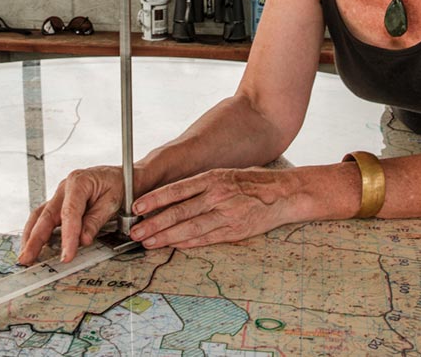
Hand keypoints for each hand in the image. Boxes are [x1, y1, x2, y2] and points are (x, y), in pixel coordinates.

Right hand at [18, 165, 123, 264]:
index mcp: (78, 182)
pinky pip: (44, 218)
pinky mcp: (59, 204)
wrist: (123, 176)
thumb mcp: (113, 201)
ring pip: (39, 216)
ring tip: (26, 256)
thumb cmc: (119, 184)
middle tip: (27, 258)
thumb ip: (95, 220)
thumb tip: (82, 240)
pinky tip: (34, 246)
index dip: (67, 237)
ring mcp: (59, 196)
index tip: (66, 256)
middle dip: (35, 239)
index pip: (69, 213)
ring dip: (31, 237)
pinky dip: (37, 233)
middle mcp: (64, 188)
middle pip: (45, 215)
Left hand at [128, 167, 299, 249]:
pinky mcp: (235, 231)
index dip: (155, 199)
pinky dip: (189, 243)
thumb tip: (173, 196)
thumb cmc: (253, 182)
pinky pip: (207, 239)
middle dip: (154, 223)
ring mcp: (226, 215)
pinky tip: (174, 246)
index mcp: (213, 178)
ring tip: (149, 242)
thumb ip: (201, 185)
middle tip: (136, 231)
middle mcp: (217, 196)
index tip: (137, 206)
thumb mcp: (225, 174)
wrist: (284, 193)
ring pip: (190, 228)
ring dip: (167, 237)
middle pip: (179, 212)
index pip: (177, 190)